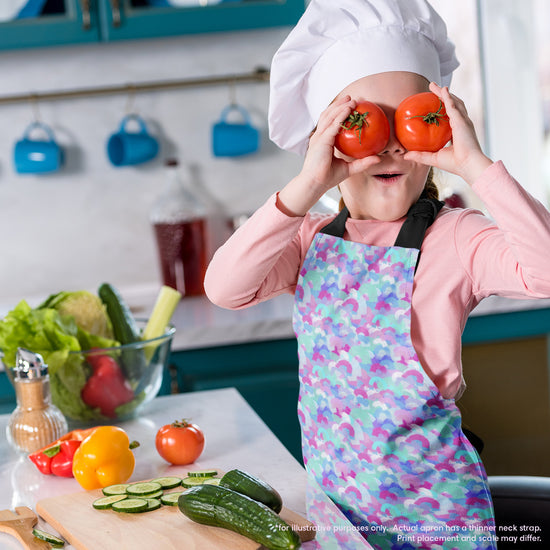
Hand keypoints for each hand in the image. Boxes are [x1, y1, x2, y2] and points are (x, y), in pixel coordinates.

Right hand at [278, 96, 380, 215]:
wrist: (315, 184)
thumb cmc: (328, 178)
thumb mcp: (349, 168)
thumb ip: (362, 163)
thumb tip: (378, 158)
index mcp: (322, 142)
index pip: (330, 123)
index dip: (339, 113)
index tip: (351, 107)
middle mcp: (319, 137)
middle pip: (328, 115)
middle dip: (339, 105)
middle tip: (352, 98)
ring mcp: (319, 137)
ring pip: (329, 116)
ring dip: (340, 106)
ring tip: (351, 100)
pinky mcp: (321, 140)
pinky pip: (333, 125)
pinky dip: (341, 115)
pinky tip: (349, 109)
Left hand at [404, 82, 491, 184]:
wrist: (467, 165)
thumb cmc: (454, 164)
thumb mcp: (433, 158)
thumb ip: (419, 155)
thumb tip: (405, 155)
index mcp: (457, 132)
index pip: (450, 117)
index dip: (444, 109)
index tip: (434, 105)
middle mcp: (461, 124)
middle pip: (452, 105)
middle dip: (443, 96)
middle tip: (433, 88)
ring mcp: (463, 121)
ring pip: (453, 102)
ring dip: (444, 93)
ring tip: (435, 86)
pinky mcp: (461, 121)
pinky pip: (453, 105)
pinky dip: (448, 97)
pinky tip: (442, 90)